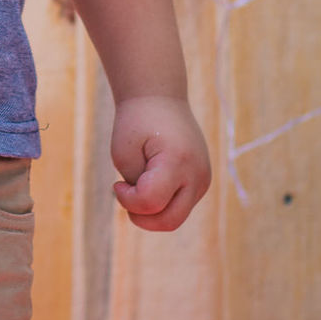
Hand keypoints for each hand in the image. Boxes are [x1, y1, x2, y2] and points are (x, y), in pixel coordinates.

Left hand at [110, 94, 210, 231]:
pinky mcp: (201, 183)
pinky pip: (179, 207)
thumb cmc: (137, 122)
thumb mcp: (123, 152)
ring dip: (151, 210)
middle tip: (125, 193)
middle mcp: (197, 175)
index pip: (151, 202)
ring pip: (175, 218)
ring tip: (138, 183)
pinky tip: (149, 181)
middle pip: (169, 222)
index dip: (127, 200)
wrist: (160, 98)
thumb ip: (134, 187)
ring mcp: (203, 181)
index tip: (117, 183)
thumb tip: (147, 210)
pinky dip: (161, 203)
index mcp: (178, 161)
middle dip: (141, 217)